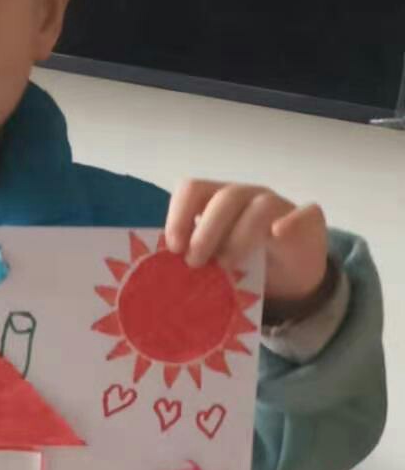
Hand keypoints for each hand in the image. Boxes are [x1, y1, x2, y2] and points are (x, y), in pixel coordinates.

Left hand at [165, 181, 328, 314]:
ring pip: (259, 206)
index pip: (193, 190)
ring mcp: (278, 205)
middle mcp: (246, 197)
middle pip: (225, 197)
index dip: (179, 215)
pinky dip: (290, 222)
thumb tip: (161, 274)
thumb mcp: (216, 264)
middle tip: (195, 263)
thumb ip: (196, 260)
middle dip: (205, 231)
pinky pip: (303, 214)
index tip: (173, 248)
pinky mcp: (307, 220)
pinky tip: (277, 235)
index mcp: (218, 202)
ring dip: (239, 236)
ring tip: (227, 266)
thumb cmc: (246, 267)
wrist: (292, 279)